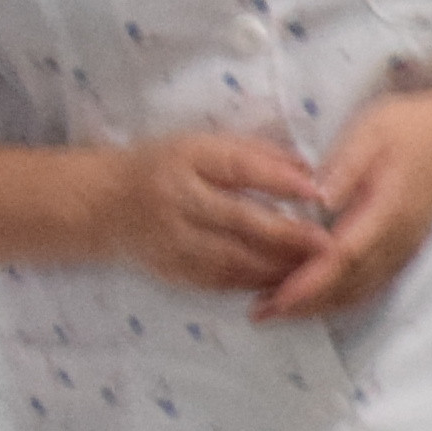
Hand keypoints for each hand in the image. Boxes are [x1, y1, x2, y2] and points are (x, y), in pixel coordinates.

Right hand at [92, 129, 327, 295]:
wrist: (102, 205)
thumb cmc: (163, 167)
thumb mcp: (201, 146)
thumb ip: (253, 153)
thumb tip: (307, 169)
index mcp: (186, 159)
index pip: (238, 167)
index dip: (279, 180)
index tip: (318, 192)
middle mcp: (176, 200)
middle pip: (239, 220)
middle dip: (288, 236)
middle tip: (329, 245)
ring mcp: (171, 241)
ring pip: (233, 259)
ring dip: (279, 267)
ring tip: (317, 269)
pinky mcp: (172, 271)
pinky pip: (221, 282)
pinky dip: (256, 284)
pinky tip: (284, 283)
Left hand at [255, 90, 431, 322]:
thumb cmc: (406, 129)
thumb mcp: (370, 132)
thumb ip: (344, 166)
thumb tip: (317, 199)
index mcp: (388, 208)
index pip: (347, 254)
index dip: (312, 280)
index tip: (278, 296)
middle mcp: (399, 238)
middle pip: (351, 283)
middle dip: (306, 303)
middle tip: (261, 313)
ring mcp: (404, 249)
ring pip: (361, 290)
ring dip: (320, 306)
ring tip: (278, 312)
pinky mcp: (402, 251)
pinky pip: (370, 285)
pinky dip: (340, 299)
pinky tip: (314, 301)